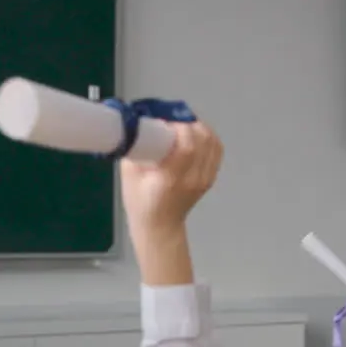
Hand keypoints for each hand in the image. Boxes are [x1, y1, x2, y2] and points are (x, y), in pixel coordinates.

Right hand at [120, 122, 222, 238]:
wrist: (160, 224)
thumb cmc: (140, 201)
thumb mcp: (128, 174)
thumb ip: (135, 148)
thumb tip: (141, 124)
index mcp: (171, 179)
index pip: (188, 147)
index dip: (180, 128)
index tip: (167, 122)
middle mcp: (193, 178)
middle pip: (205, 141)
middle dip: (190, 124)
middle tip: (174, 121)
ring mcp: (205, 179)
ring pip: (214, 144)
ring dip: (200, 129)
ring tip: (184, 125)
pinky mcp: (211, 177)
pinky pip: (217, 151)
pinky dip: (208, 138)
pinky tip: (196, 134)